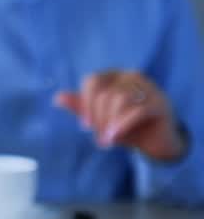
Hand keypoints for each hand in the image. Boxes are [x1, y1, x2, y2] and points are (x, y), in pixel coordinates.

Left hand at [54, 71, 185, 162]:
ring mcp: (149, 88)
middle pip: (105, 93)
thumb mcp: (101, 118)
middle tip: (99, 140)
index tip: (83, 126)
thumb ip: (81, 107)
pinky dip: (122, 125)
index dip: (84, 103)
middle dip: (98, 118)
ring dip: (109, 123)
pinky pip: (137, 110)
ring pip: (119, 99)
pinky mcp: (160, 103)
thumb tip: (57, 98)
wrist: (158, 143)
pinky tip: (116, 137)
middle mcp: (131, 76)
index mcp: (114, 75)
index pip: (92, 81)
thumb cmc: (126, 126)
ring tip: (107, 141)